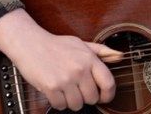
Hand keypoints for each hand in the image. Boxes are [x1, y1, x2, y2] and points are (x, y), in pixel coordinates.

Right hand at [0, 9, 121, 110]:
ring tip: (65, 88)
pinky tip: (55, 90)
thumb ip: (101, 51)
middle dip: (86, 97)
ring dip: (71, 100)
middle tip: (77, 88)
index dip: (108, 94)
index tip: (103, 97)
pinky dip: (58, 102)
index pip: (108, 83)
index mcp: (89, 59)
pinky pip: (61, 106)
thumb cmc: (57, 45)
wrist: (31, 44)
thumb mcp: (81, 43)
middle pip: (92, 98)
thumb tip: (120, 56)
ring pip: (77, 105)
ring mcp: (66, 79)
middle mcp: (80, 69)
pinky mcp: (51, 88)